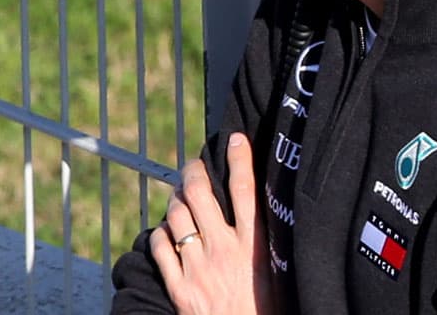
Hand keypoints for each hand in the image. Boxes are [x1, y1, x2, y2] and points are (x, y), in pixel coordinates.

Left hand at [150, 132, 273, 314]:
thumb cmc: (267, 312)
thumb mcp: (276, 274)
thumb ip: (265, 244)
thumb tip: (261, 213)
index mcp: (255, 247)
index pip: (246, 190)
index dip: (239, 158)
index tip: (236, 139)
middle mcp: (225, 251)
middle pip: (201, 194)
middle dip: (193, 173)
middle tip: (194, 167)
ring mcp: (199, 268)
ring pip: (176, 215)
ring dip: (175, 201)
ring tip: (179, 199)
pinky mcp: (179, 287)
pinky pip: (160, 246)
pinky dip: (159, 233)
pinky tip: (166, 233)